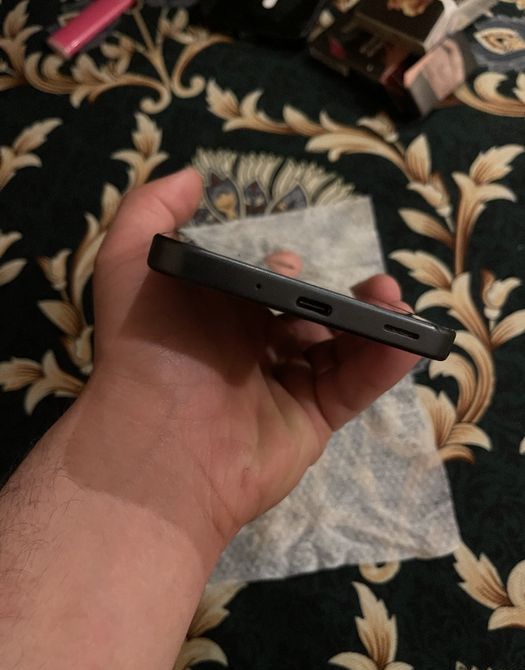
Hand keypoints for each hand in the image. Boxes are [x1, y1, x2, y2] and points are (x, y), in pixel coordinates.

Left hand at [87, 168, 416, 548]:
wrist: (161, 440)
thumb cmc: (151, 347)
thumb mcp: (130, 263)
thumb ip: (152, 212)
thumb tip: (192, 176)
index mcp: (218, 322)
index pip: (262, 294)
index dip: (280, 275)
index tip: (286, 265)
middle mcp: (252, 355)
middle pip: (309, 321)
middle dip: (339, 300)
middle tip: (370, 285)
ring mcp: (284, 390)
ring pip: (339, 352)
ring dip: (372, 325)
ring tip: (395, 302)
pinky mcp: (311, 423)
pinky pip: (353, 389)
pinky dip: (383, 364)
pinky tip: (406, 338)